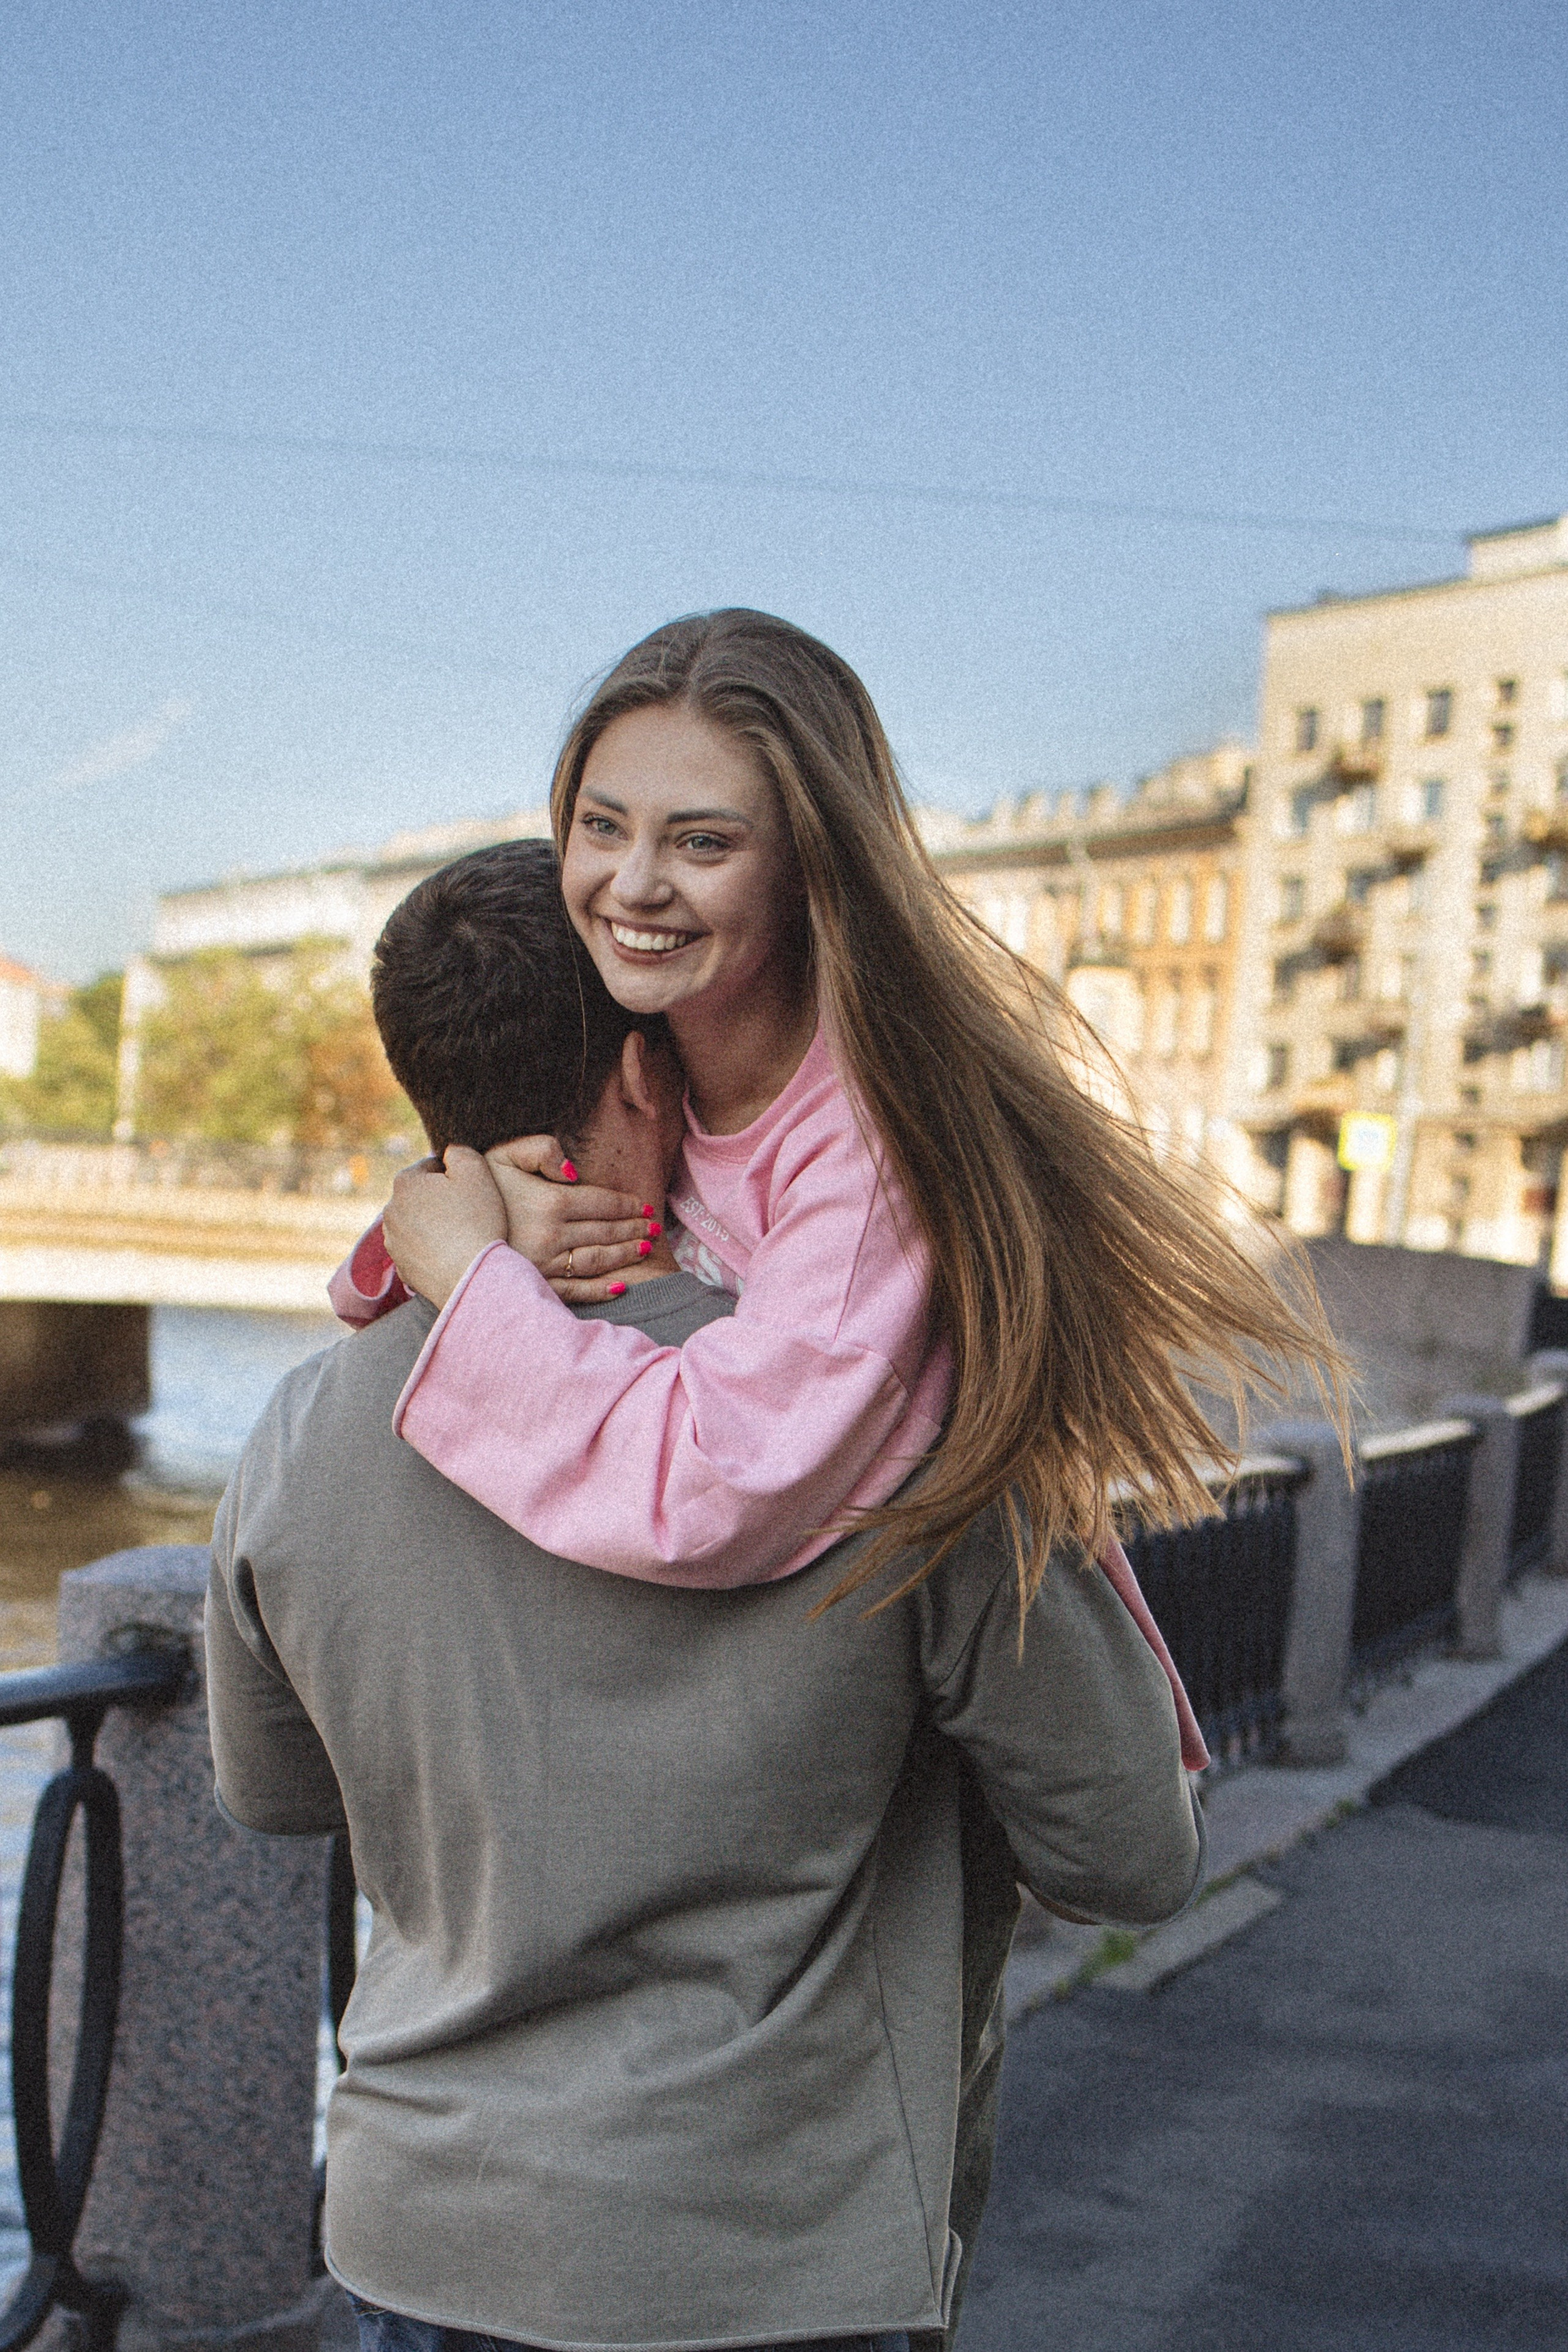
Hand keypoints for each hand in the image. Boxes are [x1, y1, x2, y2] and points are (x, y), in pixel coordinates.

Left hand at [383, 1148, 508, 1308]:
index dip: (455, 1176)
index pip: (431, 1167)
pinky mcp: (402, 1267)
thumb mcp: (476, 1172)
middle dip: (441, 1200)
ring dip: (435, 1225)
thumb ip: (460, 1152)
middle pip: (422, 1196)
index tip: (471, 1192)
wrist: (473, 1277)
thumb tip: (449, 1152)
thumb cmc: (476, 1222)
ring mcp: (393, 1242)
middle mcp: (390, 1210)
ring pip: (418, 1223)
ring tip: (461, 1236)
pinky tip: (453, 1255)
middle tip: (468, 1213)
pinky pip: (419, 1250)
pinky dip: (433, 1250)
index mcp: (405, 1182)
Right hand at [484, 1135, 659, 1302]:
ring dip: (625, 1254)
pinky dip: (602, 1290)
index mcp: (550, 1202)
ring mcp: (545, 1264)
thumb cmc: (474, 1190)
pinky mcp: (535, 1286)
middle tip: (654, 1227)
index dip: (627, 1204)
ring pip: (597, 1260)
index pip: (602, 1203)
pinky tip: (621, 1285)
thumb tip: (574, 1172)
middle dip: (633, 1228)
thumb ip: (541, 1149)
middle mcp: (553, 1235)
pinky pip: (577, 1291)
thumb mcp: (502, 1154)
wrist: (439, 1231)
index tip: (644, 1205)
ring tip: (645, 1247)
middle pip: (605, 1231)